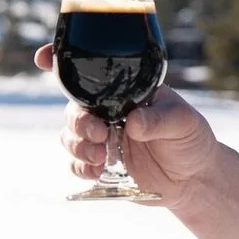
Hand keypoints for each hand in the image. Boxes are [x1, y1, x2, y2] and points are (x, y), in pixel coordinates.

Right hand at [35, 44, 217, 208]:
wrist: (195, 181)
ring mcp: (102, 138)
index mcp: (125, 91)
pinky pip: (76, 164)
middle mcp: (108, 111)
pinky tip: (96, 172)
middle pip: (74, 107)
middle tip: (99, 134)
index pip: (90, 70)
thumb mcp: (184, 123)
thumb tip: (132, 122)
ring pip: (70, 135)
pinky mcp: (101, 165)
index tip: (43, 57)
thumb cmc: (192, 140)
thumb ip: (159, 121)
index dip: (61, 61)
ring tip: (100, 158)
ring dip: (78, 146)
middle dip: (78, 121)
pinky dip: (80, 168)